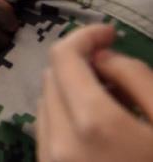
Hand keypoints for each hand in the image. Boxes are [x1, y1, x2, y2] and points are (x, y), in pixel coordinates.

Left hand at [37, 24, 152, 161]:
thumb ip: (136, 78)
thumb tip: (101, 57)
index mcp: (94, 123)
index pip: (64, 57)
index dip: (85, 36)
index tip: (109, 34)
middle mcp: (61, 140)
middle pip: (52, 78)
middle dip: (80, 65)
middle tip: (117, 72)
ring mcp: (49, 160)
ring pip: (46, 103)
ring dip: (70, 91)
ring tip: (112, 102)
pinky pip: (46, 130)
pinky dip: (64, 117)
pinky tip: (96, 129)